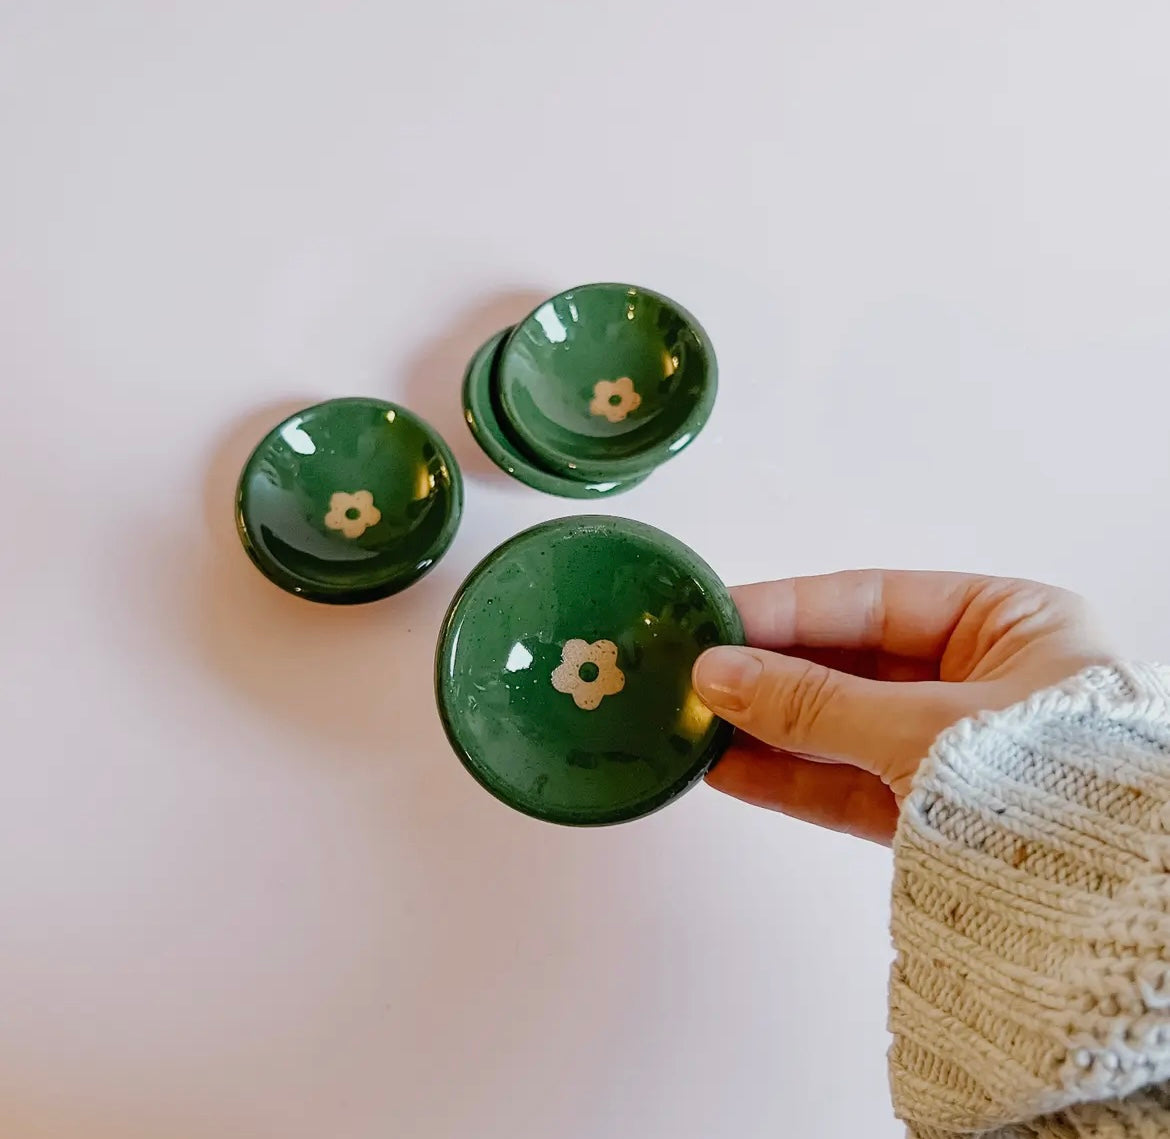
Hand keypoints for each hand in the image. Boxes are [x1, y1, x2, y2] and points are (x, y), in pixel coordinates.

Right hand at [692, 570, 1111, 843]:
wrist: (1114, 917)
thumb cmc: (1051, 786)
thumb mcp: (925, 728)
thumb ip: (815, 702)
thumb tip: (715, 675)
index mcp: (1012, 623)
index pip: (874, 600)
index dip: (786, 608)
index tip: (713, 615)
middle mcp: (984, 679)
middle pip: (850, 664)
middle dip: (768, 671)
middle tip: (690, 671)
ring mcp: (956, 749)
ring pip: (842, 728)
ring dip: (767, 728)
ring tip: (694, 721)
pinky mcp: (935, 812)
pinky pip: (850, 784)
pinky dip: (791, 778)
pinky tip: (728, 767)